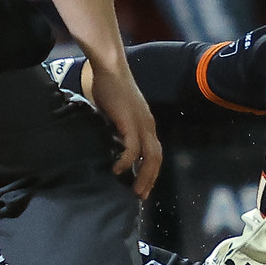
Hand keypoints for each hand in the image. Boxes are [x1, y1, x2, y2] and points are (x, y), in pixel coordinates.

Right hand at [88, 61, 161, 196]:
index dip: (151, 171)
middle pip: (156, 158)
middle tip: (140, 196)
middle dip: (150, 179)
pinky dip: (127, 161)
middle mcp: (148, 125)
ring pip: (149, 156)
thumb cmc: (110, 88)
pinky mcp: (129, 121)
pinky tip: (118, 170)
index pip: (155, 153)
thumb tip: (111, 142)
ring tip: (134, 190)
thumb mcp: (117, 113)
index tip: (143, 187)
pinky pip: (132, 147)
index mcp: (146, 124)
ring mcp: (141, 123)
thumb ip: (118, 128)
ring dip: (143, 176)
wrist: (109, 68)